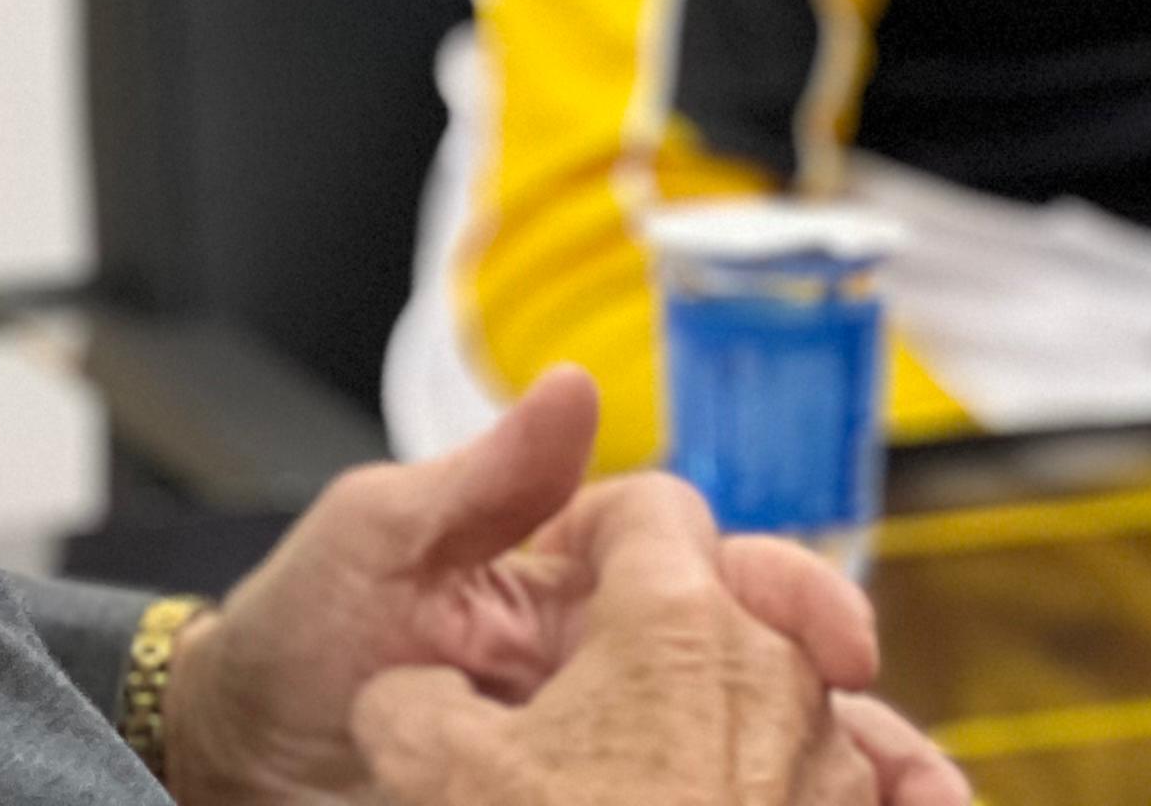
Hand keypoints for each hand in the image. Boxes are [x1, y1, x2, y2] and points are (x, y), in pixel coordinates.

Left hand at [164, 368, 961, 805]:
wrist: (236, 766)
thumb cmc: (296, 637)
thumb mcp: (375, 539)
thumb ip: (481, 479)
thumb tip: (576, 386)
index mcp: (575, 576)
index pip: (708, 564)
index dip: (776, 589)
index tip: (824, 630)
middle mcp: (609, 659)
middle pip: (759, 663)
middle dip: (844, 695)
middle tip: (890, 743)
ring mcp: (608, 745)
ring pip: (755, 749)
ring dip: (844, 769)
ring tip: (914, 800)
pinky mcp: (597, 796)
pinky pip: (703, 798)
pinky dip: (787, 804)